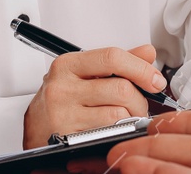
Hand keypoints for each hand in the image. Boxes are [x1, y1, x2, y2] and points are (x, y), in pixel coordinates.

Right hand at [23, 43, 164, 148]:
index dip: (140, 68)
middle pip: (120, 88)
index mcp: (68, 65)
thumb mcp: (85, 73)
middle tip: (141, 104)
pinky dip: (119, 131)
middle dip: (140, 99)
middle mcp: (62, 87)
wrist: (35, 127)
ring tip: (127, 117)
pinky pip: (108, 133)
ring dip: (132, 118)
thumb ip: (117, 63)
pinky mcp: (67, 138)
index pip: (112, 57)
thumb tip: (148, 52)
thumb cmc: (63, 97)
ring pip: (118, 114)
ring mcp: (63, 114)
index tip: (155, 79)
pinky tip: (114, 127)